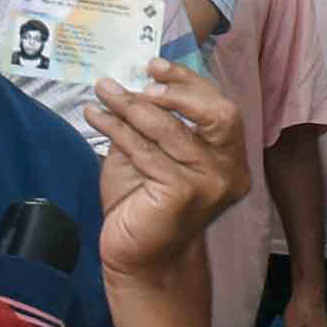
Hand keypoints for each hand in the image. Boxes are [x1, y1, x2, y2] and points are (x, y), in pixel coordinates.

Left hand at [84, 59, 248, 287]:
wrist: (139, 261)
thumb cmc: (143, 207)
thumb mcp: (150, 156)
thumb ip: (152, 126)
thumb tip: (131, 83)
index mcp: (230, 159)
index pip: (220, 109)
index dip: (190, 82)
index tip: (155, 66)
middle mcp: (231, 171)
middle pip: (220, 113)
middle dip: (179, 90)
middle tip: (141, 81)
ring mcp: (211, 183)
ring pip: (171, 129)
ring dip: (133, 105)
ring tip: (103, 91)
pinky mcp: (183, 193)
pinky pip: (147, 151)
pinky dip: (118, 130)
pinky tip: (96, 117)